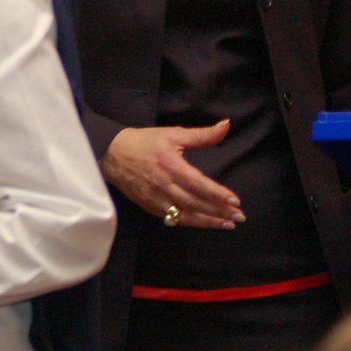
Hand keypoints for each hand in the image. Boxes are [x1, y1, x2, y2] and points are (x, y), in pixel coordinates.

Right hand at [101, 121, 244, 229]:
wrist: (111, 153)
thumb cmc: (144, 142)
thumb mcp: (172, 133)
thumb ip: (201, 134)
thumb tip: (226, 125)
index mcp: (170, 164)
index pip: (198, 183)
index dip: (217, 194)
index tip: (235, 201)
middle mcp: (163, 184)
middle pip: (194, 203)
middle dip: (218, 211)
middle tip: (239, 216)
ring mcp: (155, 198)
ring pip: (184, 215)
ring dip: (208, 221)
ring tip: (227, 224)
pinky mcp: (149, 206)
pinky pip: (172, 218)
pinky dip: (190, 222)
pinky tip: (204, 223)